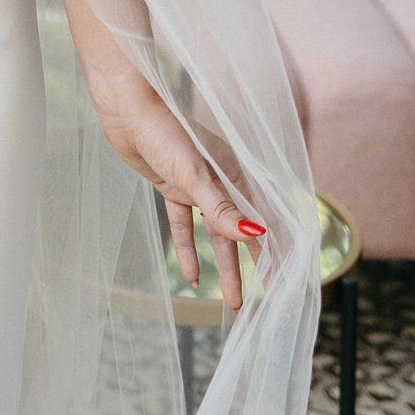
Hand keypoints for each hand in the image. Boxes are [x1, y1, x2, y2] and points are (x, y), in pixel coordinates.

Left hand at [89, 69, 266, 313]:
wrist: (128, 111)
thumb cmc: (165, 134)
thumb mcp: (195, 175)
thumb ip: (222, 210)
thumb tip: (256, 237)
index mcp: (237, 175)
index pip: (266, 222)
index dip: (277, 255)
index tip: (285, 287)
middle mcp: (223, 182)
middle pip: (244, 233)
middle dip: (257, 268)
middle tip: (267, 303)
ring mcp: (199, 186)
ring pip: (217, 235)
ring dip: (225, 267)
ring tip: (233, 301)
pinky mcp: (175, 188)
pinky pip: (186, 226)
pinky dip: (189, 250)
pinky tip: (192, 276)